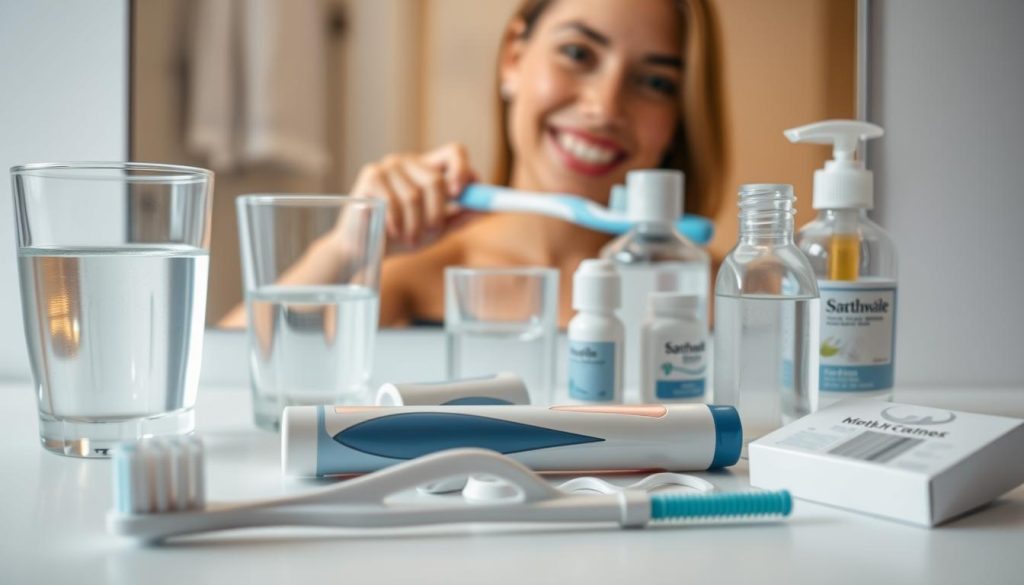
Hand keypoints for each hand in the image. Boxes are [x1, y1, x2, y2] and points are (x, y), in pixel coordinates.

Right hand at [350, 143, 476, 246]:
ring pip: (415, 195)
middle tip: (431, 233)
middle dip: (437, 213)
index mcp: (428, 169)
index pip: (454, 152)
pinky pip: (394, 201)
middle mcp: (408, 162)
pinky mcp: (371, 176)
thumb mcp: (435, 229)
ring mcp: (388, 166)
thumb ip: (460, 217)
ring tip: (410, 238)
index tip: (462, 194)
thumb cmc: (400, 235)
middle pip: (435, 179)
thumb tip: (489, 209)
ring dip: (416, 225)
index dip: (463, 170)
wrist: (362, 248)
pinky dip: (397, 223)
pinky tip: (393, 232)